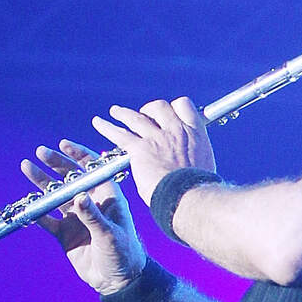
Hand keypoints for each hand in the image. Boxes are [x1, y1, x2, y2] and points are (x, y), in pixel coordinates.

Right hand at [23, 139, 146, 294]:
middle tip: (40, 152)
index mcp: (107, 196)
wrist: (117, 280)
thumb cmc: (124, 253)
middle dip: (56, 164)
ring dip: (42, 182)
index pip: (92, 169)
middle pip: (70, 177)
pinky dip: (36, 212)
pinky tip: (26, 204)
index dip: (79, 155)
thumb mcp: (110, 234)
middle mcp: (90, 202)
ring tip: (27, 167)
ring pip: (55, 195)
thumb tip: (78, 197)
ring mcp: (76, 217)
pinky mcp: (64, 233)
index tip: (63, 144)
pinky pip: (47, 219)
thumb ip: (93, 216)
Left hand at [91, 96, 215, 204]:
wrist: (189, 195)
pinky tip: (98, 123)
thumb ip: (195, 160)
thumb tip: (193, 169)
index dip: (175, 107)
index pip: (184, 106)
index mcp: (195, 134)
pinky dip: (106, 127)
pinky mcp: (140, 149)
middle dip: (150, 109)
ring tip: (115, 111)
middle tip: (144, 115)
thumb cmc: (199, 189)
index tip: (170, 113)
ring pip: (136, 118)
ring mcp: (157, 138)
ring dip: (124, 113)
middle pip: (160, 107)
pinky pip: (120, 134)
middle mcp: (175, 130)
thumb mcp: (204, 167)